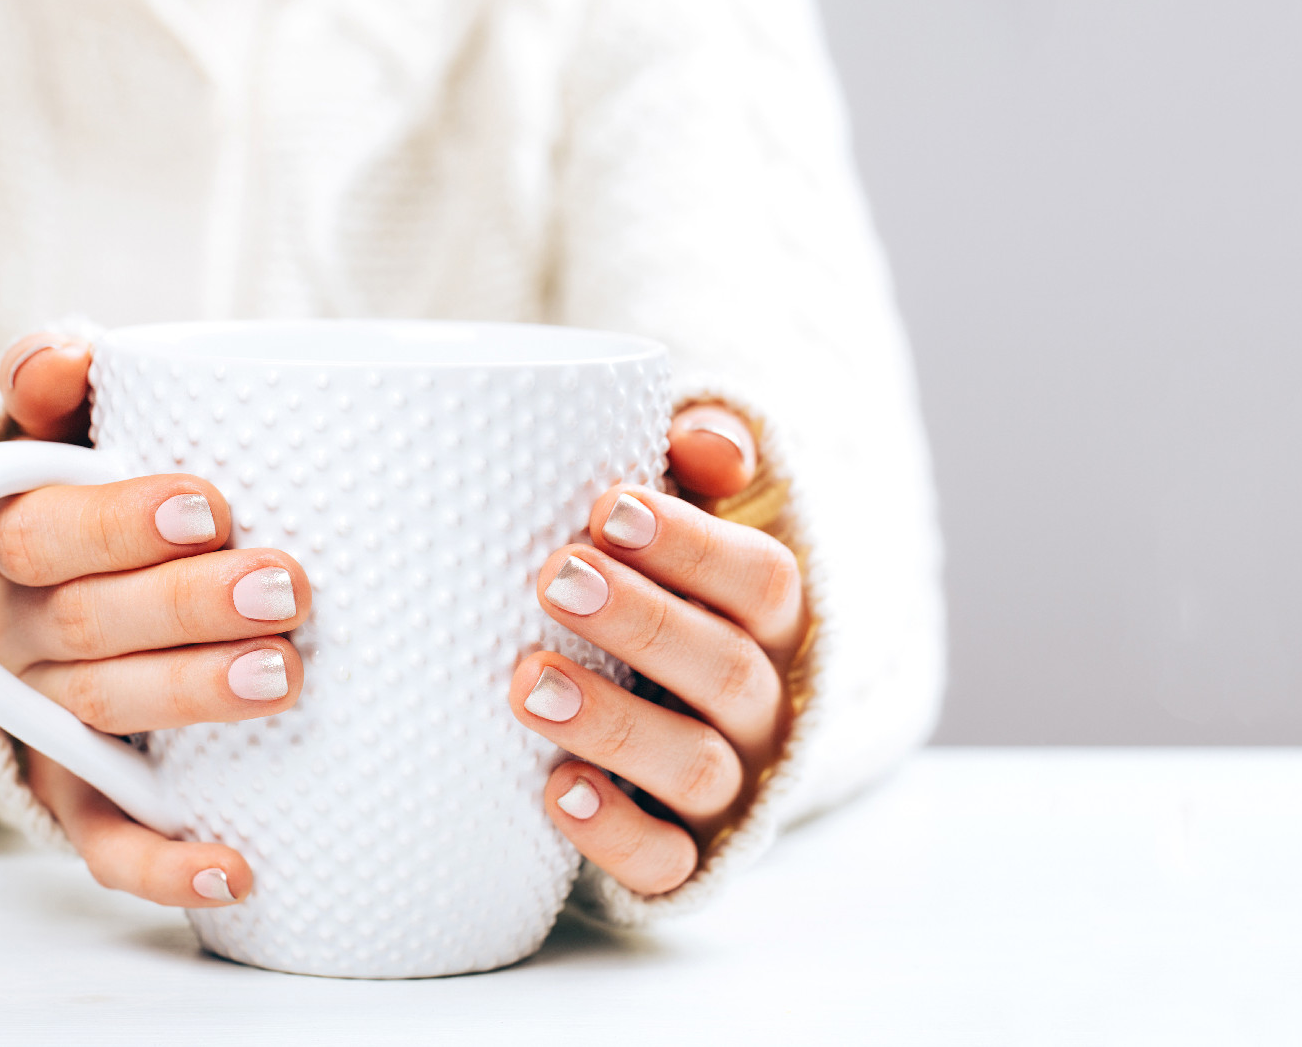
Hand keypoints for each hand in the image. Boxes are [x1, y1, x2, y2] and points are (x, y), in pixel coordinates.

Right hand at [0, 333, 312, 907]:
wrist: (23, 598)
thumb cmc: (75, 495)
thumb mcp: (49, 431)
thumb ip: (49, 384)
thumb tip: (70, 351)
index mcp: (5, 538)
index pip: (43, 530)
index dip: (120, 521)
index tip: (210, 504)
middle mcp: (12, 632)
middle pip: (87, 625)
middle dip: (190, 607)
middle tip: (290, 587)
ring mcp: (40, 717)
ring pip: (104, 715)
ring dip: (194, 698)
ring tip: (289, 676)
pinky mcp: (74, 792)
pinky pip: (104, 841)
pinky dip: (166, 865)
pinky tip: (241, 867)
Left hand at [510, 406, 805, 894]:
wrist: (652, 714)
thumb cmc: (655, 591)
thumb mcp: (681, 519)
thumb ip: (700, 463)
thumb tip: (708, 441)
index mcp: (774, 622)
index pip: (765, 581)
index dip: (693, 545)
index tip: (606, 509)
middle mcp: (765, 706)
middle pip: (730, 668)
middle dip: (642, 621)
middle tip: (555, 576)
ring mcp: (730, 786)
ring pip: (698, 767)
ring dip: (615, 723)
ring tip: (527, 683)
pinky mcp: (685, 856)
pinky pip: (666, 860)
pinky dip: (616, 832)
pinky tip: (557, 791)